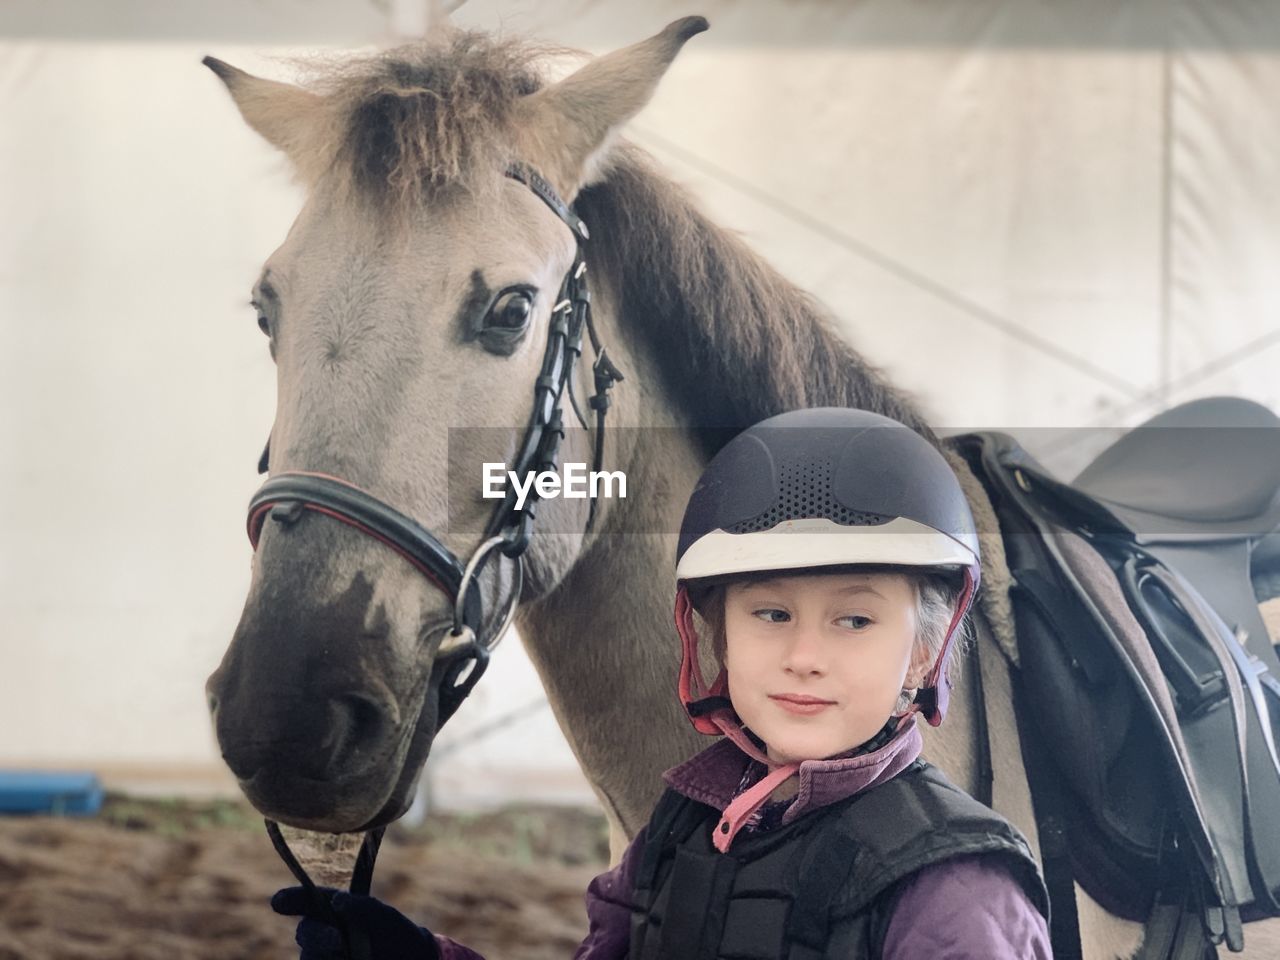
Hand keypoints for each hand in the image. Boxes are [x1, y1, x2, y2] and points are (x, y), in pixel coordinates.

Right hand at [271, 886, 440, 959]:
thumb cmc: (396, 934)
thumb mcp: (385, 918)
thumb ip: (363, 906)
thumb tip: (338, 901)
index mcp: (335, 910)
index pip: (307, 901)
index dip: (291, 899)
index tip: (278, 902)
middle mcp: (324, 932)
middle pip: (305, 932)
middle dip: (318, 935)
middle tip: (339, 940)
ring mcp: (322, 954)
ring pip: (309, 956)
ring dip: (325, 954)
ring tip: (351, 955)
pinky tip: (350, 958)